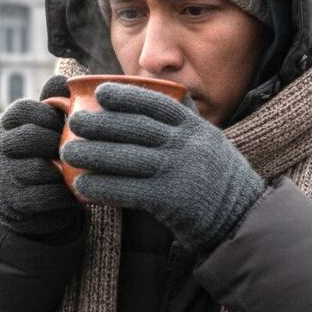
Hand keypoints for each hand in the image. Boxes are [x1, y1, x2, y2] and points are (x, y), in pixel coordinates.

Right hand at [0, 75, 81, 234]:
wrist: (29, 208)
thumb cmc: (41, 158)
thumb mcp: (43, 130)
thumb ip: (50, 105)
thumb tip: (60, 78)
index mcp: (3, 126)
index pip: (21, 110)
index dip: (48, 115)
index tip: (66, 124)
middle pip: (28, 137)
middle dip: (57, 142)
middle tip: (76, 149)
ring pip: (36, 168)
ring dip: (63, 170)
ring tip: (80, 170)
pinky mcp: (9, 204)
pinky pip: (42, 195)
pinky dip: (64, 193)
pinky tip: (76, 191)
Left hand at [61, 82, 263, 251]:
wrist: (243, 219)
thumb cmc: (219, 180)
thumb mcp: (210, 143)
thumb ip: (185, 124)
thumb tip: (157, 101)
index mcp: (196, 128)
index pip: (157, 104)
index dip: (126, 96)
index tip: (100, 92)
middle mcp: (187, 145)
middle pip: (136, 128)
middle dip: (101, 123)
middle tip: (74, 122)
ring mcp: (179, 172)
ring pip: (127, 158)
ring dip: (93, 154)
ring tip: (69, 153)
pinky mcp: (171, 200)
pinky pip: (129, 190)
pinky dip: (103, 186)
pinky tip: (82, 185)